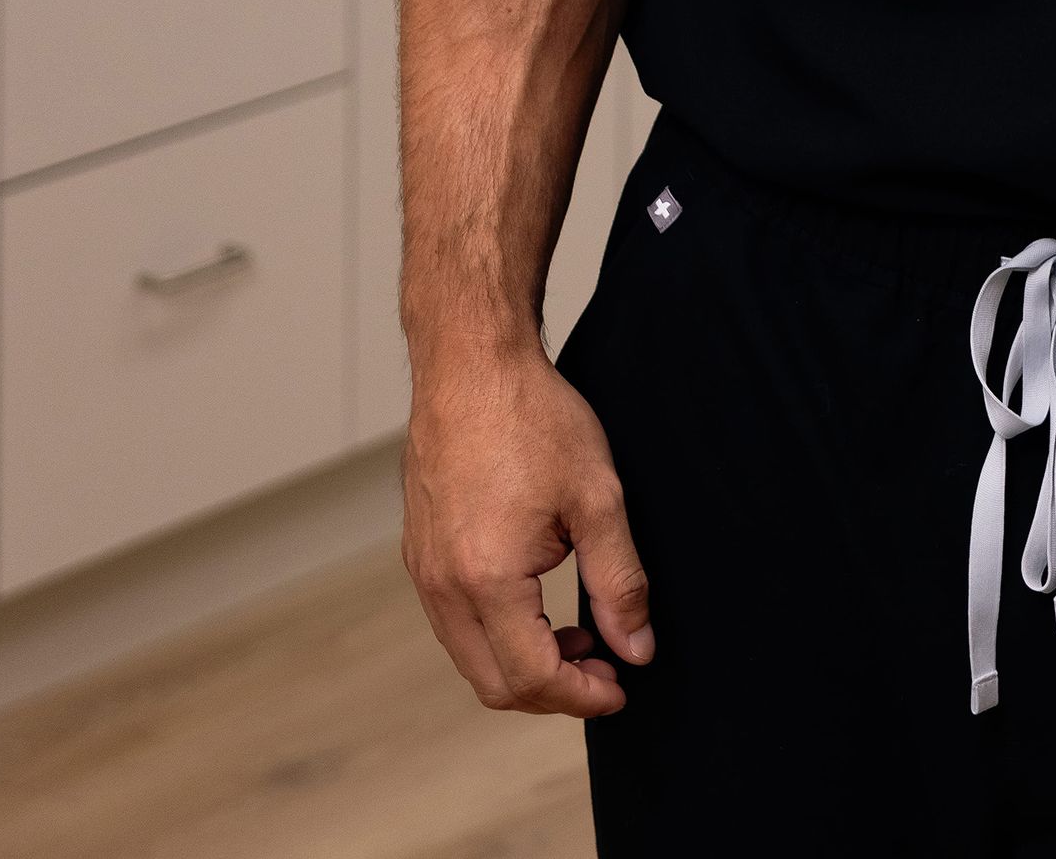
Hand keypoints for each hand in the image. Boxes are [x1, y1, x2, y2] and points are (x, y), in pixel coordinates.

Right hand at [403, 345, 653, 716]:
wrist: (471, 360)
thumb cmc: (532, 417)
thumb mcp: (598, 498)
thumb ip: (620, 582)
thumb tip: (637, 648)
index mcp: (485, 579)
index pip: (533, 677)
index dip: (583, 695)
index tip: (621, 687)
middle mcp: (442, 585)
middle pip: (494, 684)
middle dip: (554, 690)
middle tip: (604, 665)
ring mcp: (422, 569)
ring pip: (470, 656)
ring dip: (524, 661)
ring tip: (579, 630)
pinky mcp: (419, 550)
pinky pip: (454, 621)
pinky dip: (497, 631)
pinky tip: (538, 597)